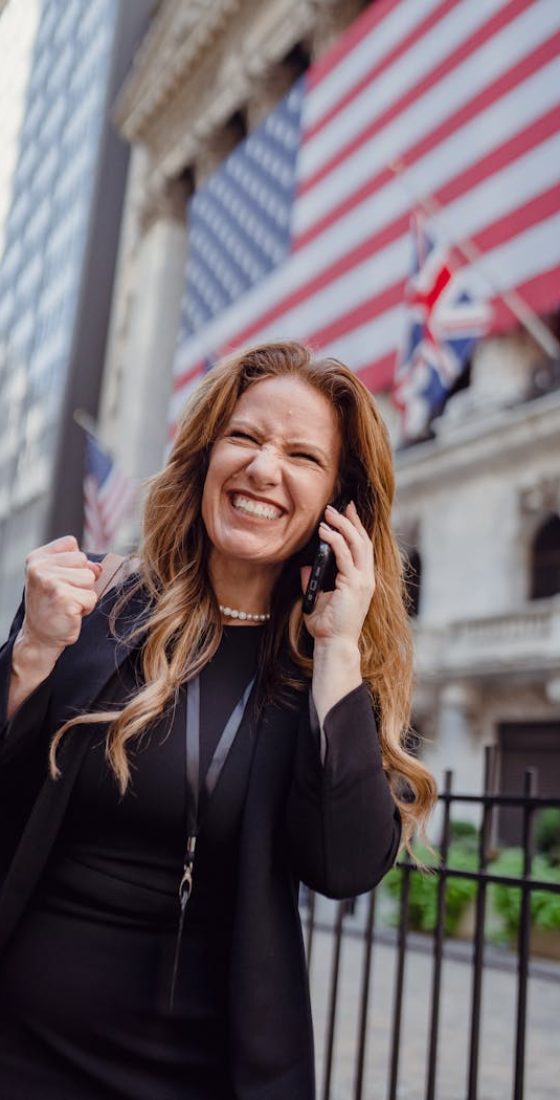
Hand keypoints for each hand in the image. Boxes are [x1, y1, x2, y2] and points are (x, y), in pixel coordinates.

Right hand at [19, 535, 101, 655]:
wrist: (40, 637)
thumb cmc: (51, 605)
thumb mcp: (58, 578)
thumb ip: (77, 565)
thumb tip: (98, 568)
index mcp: (36, 558)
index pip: (71, 543)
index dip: (73, 563)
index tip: (60, 580)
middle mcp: (40, 567)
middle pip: (83, 560)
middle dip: (81, 580)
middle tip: (64, 595)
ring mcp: (51, 582)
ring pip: (90, 578)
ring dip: (84, 594)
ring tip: (68, 603)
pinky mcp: (64, 599)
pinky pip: (92, 597)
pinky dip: (86, 608)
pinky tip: (70, 613)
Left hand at [300, 501, 374, 645]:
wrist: (334, 644)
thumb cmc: (327, 627)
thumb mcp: (317, 599)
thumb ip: (314, 581)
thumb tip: (306, 567)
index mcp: (362, 580)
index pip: (363, 548)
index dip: (357, 528)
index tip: (348, 512)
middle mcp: (366, 578)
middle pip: (363, 541)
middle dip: (352, 520)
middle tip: (341, 504)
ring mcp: (363, 581)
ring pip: (357, 544)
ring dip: (343, 525)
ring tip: (330, 512)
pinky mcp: (354, 584)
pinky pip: (344, 556)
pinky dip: (335, 540)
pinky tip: (324, 531)